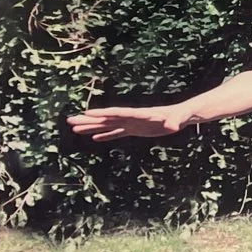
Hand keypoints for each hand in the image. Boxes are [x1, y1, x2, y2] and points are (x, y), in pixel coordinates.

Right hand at [67, 105, 189, 141]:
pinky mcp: (134, 130)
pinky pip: (117, 133)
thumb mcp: (179, 118)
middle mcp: (131, 118)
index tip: (86, 113)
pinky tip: (95, 138)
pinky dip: (106, 136)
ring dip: (92, 128)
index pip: (117, 113)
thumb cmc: (180, 116)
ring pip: (107, 126)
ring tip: (75, 129)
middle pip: (106, 118)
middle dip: (88, 120)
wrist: (181, 116)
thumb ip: (176, 120)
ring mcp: (131, 124)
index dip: (102, 113)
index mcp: (139, 114)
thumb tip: (174, 127)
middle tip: (70, 120)